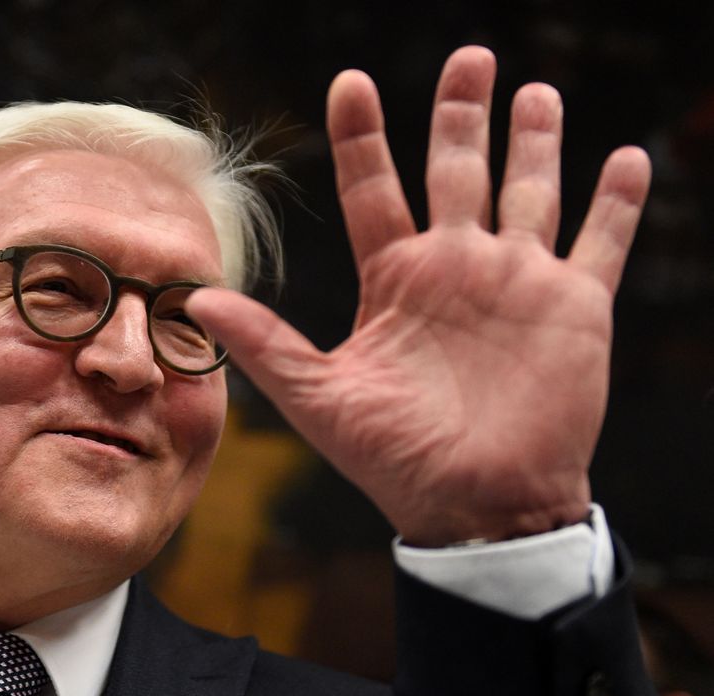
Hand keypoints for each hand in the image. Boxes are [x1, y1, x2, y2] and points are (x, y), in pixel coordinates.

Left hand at [187, 46, 650, 546]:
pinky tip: (629, 160)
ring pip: (528, 191)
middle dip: (462, 114)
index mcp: (395, 280)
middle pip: (456, 171)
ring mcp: (516, 283)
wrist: (474, 507)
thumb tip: (195, 299)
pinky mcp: (573, 308)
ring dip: (534, 142)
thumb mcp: (321, 398)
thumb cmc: (395, 460)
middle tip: (470, 57)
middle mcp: (454, 269)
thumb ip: (265, 343)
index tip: (350, 83)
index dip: (360, 137)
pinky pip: (599, 242)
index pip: (373, 190)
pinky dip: (615, 203)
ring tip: (536, 92)